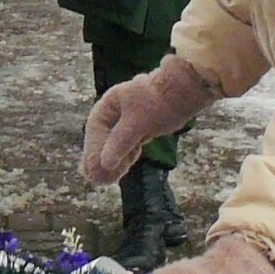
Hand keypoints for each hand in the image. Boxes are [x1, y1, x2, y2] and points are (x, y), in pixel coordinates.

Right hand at [81, 55, 218, 185]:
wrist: (183, 92)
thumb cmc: (158, 103)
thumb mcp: (136, 122)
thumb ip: (120, 142)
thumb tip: (105, 163)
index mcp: (110, 104)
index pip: (95, 130)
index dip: (92, 150)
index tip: (92, 168)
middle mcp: (116, 111)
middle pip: (103, 138)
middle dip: (99, 159)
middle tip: (94, 179)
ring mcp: (129, 120)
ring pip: (115, 144)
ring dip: (112, 162)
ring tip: (105, 180)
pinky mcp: (141, 127)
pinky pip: (128, 146)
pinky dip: (125, 158)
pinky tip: (121, 170)